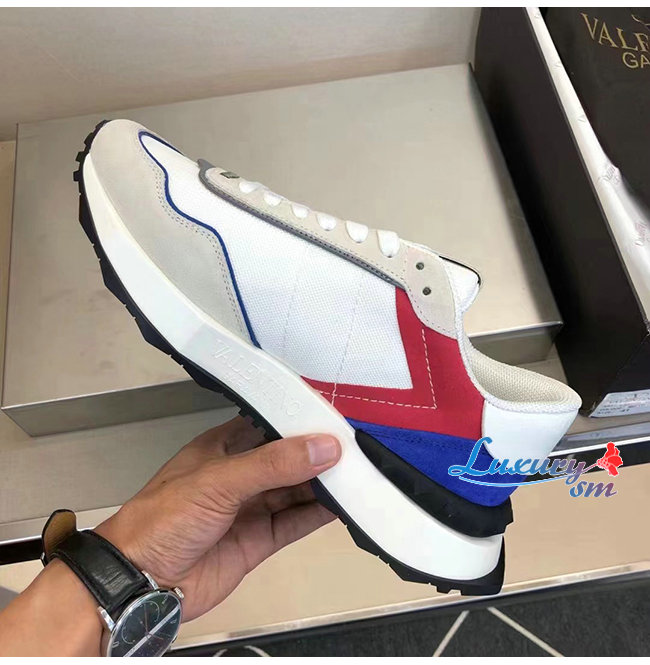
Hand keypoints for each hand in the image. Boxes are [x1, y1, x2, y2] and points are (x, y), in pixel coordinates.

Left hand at [95, 416, 340, 620]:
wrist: (140, 583)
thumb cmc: (164, 518)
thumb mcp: (219, 480)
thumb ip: (273, 464)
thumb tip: (324, 446)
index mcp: (225, 447)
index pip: (270, 426)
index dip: (301, 422)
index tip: (336, 417)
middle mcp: (241, 474)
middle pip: (288, 460)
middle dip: (318, 454)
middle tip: (357, 447)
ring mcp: (251, 508)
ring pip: (295, 491)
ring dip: (324, 484)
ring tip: (359, 473)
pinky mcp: (259, 540)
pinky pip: (295, 522)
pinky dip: (319, 515)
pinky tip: (344, 506)